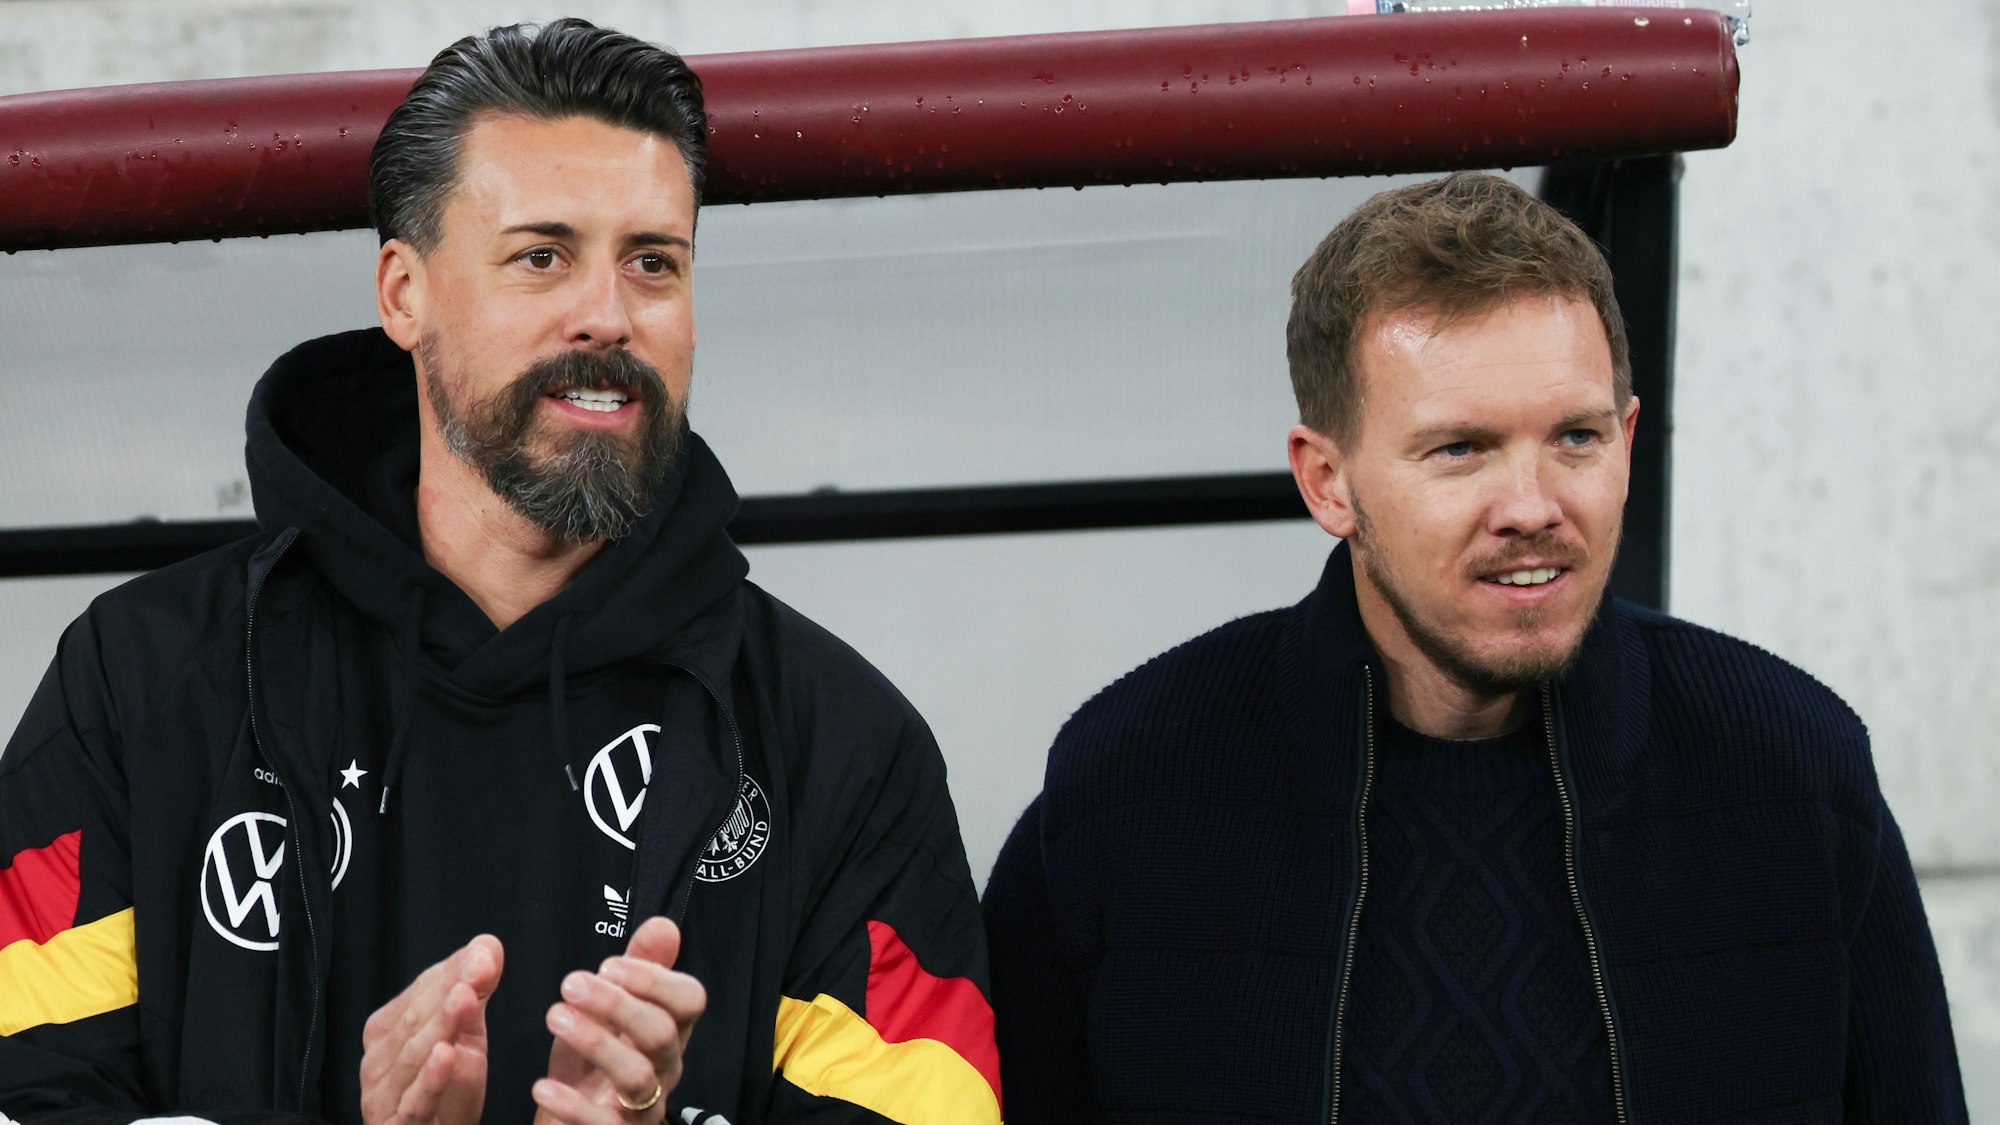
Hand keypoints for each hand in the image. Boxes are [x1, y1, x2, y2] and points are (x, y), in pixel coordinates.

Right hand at [360, 934, 503, 1124]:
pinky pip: (414, 1102)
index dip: (453, 971)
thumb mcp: (467, 1035)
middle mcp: (376, 1061)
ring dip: (440, 1025)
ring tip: (466, 998)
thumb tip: (487, 944)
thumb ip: (475, 990)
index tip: (484, 954)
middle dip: (449, 990)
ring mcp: (382, 1096)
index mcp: (386, 1031)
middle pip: (414, 1020)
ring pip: (413, 1055)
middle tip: (481, 967)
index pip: (420, 992)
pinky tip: (447, 1054)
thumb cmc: (449, 1089)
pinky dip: (430, 1078)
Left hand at [532, 917, 706, 1124]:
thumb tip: (664, 926)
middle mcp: (664, 1069)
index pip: (689, 1001)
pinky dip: (572, 1104)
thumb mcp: (610, 1012)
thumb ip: (638, 968)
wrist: (569, 1124)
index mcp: (669, 1032)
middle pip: (661, 1033)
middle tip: (571, 984)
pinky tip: (543, 1085)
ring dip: (596, 1041)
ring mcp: (644, 1107)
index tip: (609, 965)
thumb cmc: (591, 1066)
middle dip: (617, 1004)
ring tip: (555, 1018)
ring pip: (637, 1075)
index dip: (655, 979)